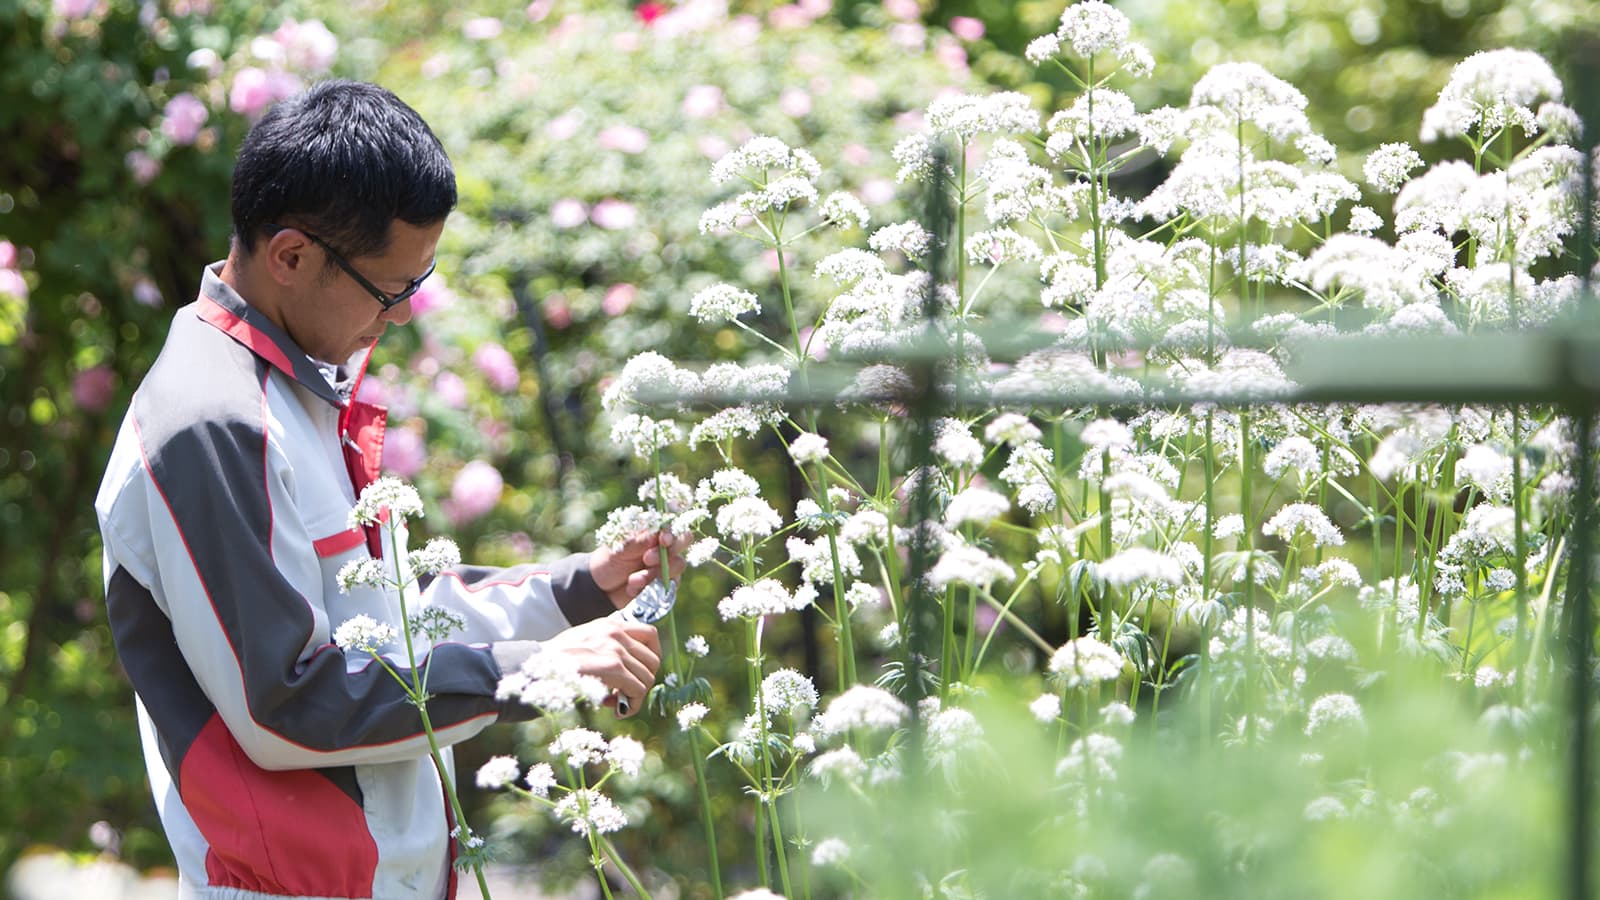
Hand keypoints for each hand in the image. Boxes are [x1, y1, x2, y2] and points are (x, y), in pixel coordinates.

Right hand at [540, 616, 661, 718]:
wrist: (533, 666)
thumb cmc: (555, 660)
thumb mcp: (584, 642)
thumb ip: (608, 648)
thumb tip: (630, 672)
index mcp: (610, 624)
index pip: (651, 634)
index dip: (652, 657)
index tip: (641, 673)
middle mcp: (616, 632)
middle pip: (653, 660)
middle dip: (644, 681)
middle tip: (625, 693)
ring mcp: (615, 648)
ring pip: (647, 678)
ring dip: (636, 696)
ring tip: (616, 703)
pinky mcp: (612, 667)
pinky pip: (638, 690)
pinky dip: (632, 705)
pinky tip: (618, 710)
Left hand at [590, 530, 689, 609]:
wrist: (600, 588)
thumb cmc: (608, 561)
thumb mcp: (618, 549)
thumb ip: (636, 542)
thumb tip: (655, 536)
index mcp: (651, 532)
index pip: (671, 526)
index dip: (671, 532)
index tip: (663, 541)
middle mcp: (662, 547)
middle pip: (683, 542)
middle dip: (668, 553)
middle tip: (647, 560)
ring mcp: (666, 565)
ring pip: (677, 566)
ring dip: (655, 574)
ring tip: (633, 580)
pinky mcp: (664, 583)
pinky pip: (669, 585)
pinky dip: (651, 588)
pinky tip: (633, 589)